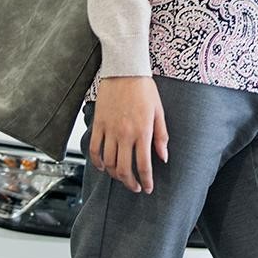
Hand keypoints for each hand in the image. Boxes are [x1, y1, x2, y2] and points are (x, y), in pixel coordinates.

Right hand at [88, 76, 168, 193]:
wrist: (124, 70)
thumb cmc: (143, 88)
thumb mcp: (159, 111)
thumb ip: (161, 136)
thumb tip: (163, 157)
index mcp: (142, 132)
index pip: (144, 165)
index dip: (146, 181)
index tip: (148, 188)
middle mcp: (125, 134)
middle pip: (124, 169)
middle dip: (130, 183)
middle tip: (135, 187)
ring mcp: (109, 130)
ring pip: (109, 162)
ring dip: (115, 175)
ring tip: (121, 178)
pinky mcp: (98, 124)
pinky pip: (94, 149)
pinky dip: (97, 162)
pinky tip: (103, 166)